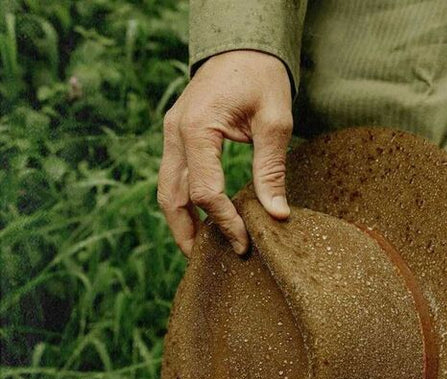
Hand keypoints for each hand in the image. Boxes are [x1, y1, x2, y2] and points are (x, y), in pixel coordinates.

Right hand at [158, 50, 292, 255]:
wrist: (242, 46)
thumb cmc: (261, 77)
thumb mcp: (274, 121)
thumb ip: (271, 169)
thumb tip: (277, 215)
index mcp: (196, 129)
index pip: (204, 192)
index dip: (224, 222)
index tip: (245, 243)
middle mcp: (175, 133)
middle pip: (171, 197)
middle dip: (187, 234)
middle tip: (209, 261)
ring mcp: (171, 134)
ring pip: (166, 190)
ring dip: (180, 222)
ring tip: (202, 249)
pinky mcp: (177, 135)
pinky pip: (173, 177)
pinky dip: (184, 203)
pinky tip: (203, 220)